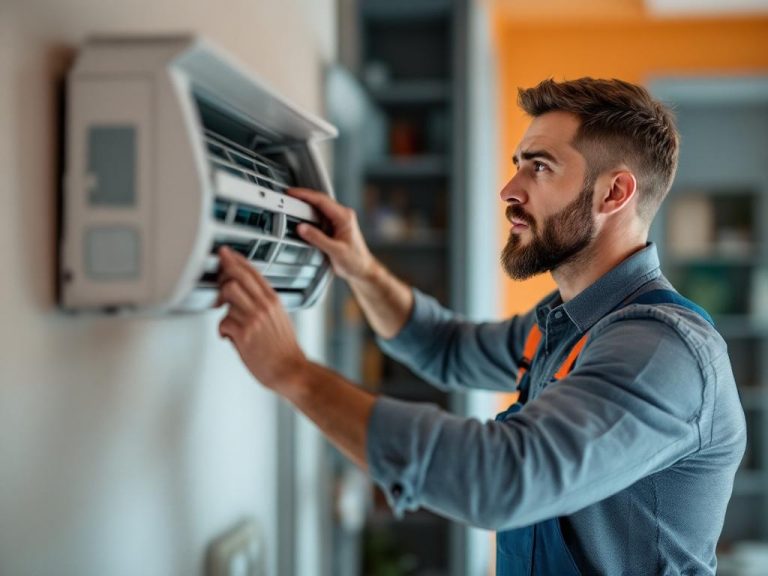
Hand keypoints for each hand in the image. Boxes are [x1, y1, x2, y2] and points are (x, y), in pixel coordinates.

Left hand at [215, 246, 309, 392]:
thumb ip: (263, 304)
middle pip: (237, 276)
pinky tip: (229, 336)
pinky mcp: (245, 334)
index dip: (236, 260)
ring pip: (228, 294)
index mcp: (273, 300)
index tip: (226, 254)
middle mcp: (264, 306)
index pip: (252, 271)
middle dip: (223, 274)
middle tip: (218, 281)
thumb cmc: (283, 348)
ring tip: (228, 317)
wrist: (289, 369)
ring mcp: (254, 319)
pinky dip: (222, 330)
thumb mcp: (279, 317)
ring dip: (222, 305)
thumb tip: (243, 296)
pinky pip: (223, 321)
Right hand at [286, 187, 375, 282]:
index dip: (305, 195)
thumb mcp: (335, 250)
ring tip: (290, 204)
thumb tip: (301, 228)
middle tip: (287, 197)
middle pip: (319, 201)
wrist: (362, 270)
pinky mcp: (334, 226)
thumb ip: (317, 238)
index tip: (292, 193)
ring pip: (319, 208)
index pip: (322, 200)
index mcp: (344, 217)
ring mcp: (338, 220)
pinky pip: (319, 217)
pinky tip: (300, 216)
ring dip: (305, 205)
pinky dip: (309, 215)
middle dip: (303, 197)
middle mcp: (342, 215)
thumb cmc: (355, 261)